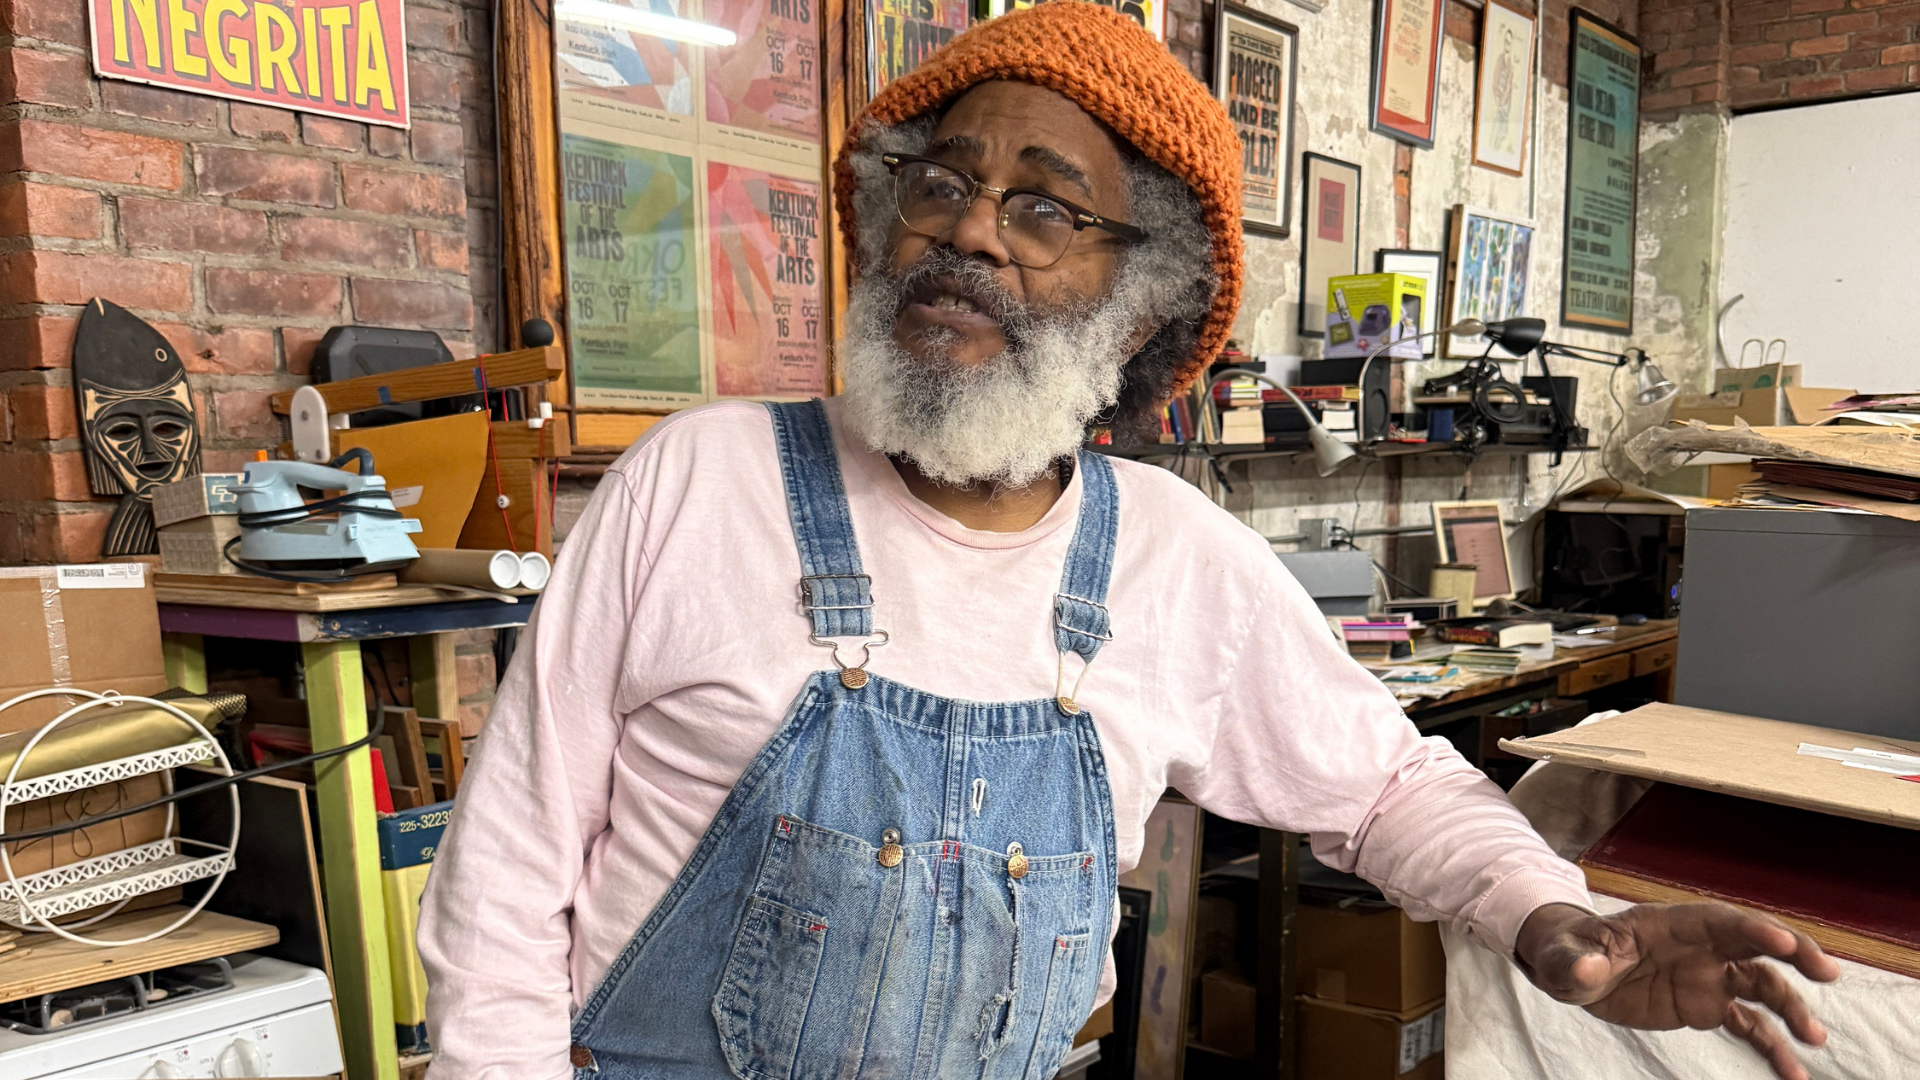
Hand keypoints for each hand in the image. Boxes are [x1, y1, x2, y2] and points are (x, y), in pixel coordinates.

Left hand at [1514, 902, 1841, 1079]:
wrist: (1575, 970)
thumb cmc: (1571, 951)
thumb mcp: (1565, 955)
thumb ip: (1575, 960)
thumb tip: (1587, 967)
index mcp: (1670, 924)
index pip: (1718, 920)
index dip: (1750, 927)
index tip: (1781, 941)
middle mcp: (1700, 947)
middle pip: (1755, 944)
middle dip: (1793, 953)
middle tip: (1826, 972)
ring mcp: (1709, 976)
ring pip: (1762, 987)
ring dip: (1791, 1009)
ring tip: (1815, 1038)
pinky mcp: (1708, 1006)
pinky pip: (1749, 1026)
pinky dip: (1773, 1047)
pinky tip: (1794, 1073)